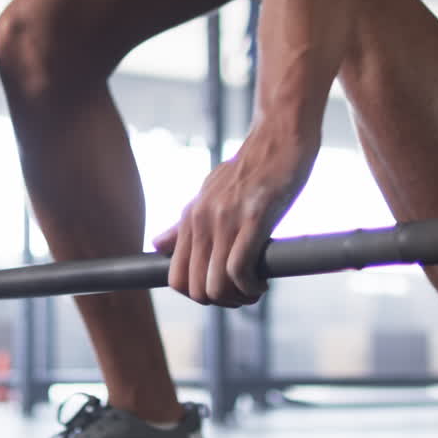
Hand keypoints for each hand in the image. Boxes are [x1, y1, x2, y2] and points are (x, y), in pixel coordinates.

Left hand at [153, 132, 311, 306]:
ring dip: (239, 298)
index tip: (223, 291)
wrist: (279, 136)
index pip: (175, 278)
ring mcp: (226, 219)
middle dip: (221, 302)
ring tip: (255, 289)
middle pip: (195, 289)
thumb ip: (185, 224)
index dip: (199, 296)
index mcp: (190, 217)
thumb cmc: (251, 168)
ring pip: (216, 285)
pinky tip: (263, 281)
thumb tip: (157, 245)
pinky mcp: (255, 217)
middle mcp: (202, 220)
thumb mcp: (210, 193)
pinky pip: (239, 269)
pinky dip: (252, 286)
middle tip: (243, 293)